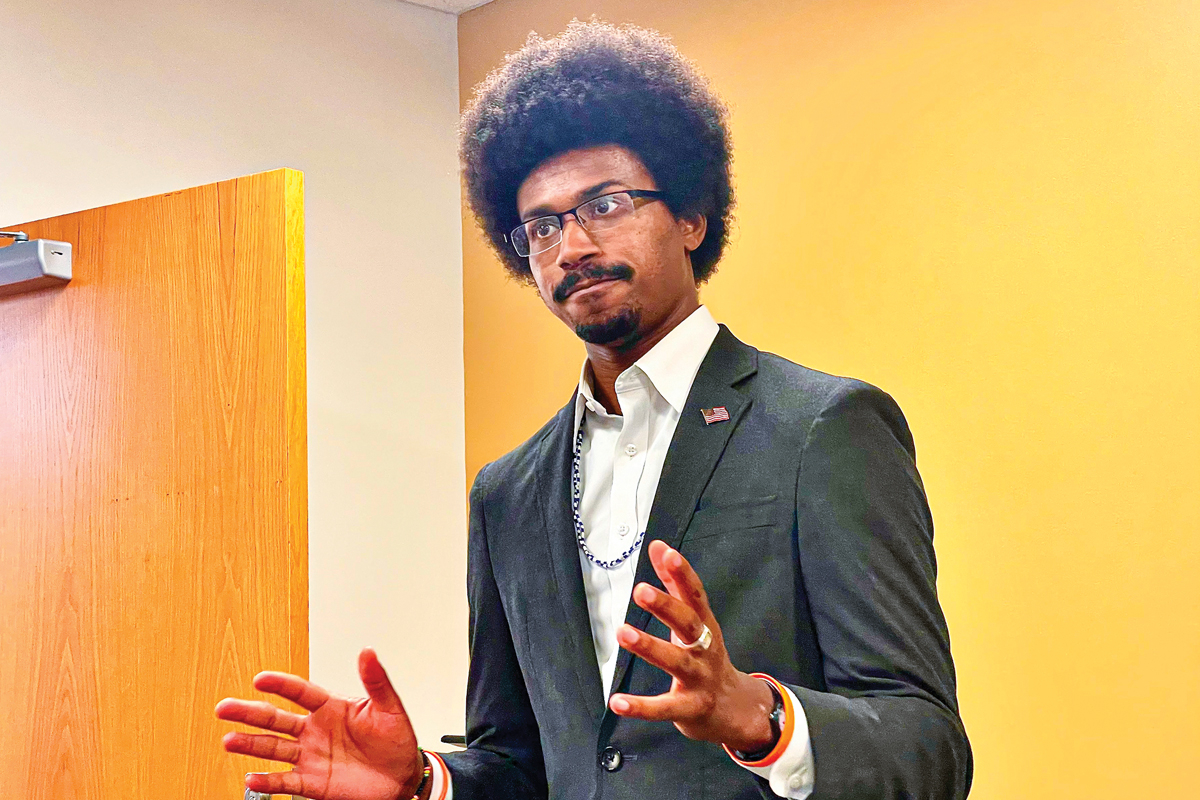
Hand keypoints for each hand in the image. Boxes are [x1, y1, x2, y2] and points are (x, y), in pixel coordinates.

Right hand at [215, 648, 423, 799]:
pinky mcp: (313, 781)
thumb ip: (376, 682)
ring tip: (229, 740)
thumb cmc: (396, 740)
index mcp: (331, 707)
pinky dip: (268, 780)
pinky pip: (286, 780)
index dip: (281, 685)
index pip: (300, 692)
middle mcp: (315, 730)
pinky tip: (252, 777)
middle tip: (225, 707)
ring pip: (274, 748)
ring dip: (251, 744)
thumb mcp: (390, 708)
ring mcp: (311, 755)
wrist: (403, 777)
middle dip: (249, 712)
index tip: (261, 678)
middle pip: (276, 718)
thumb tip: (368, 653)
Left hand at [608, 540, 776, 753]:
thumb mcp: (695, 620)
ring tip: (623, 633)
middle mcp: (705, 649)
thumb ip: (674, 583)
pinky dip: (641, 706)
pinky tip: (617, 701)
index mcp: (705, 625)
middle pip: (689, 625)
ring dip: (650, 647)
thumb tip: (658, 546)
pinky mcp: (690, 708)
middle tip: (641, 591)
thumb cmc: (706, 657)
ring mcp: (700, 679)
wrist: (735, 710)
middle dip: (667, 607)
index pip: (695, 595)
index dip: (683, 574)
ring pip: (676, 662)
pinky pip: (665, 707)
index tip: (668, 554)